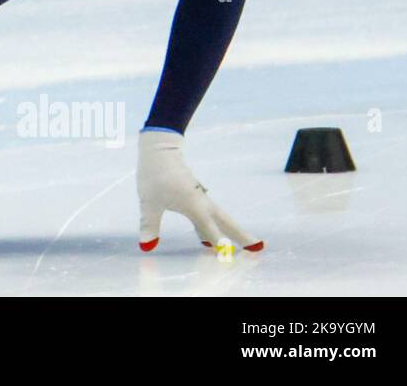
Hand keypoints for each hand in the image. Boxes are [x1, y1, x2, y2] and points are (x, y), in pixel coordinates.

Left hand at [137, 129, 262, 252]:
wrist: (160, 150)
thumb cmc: (154, 176)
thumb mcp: (149, 203)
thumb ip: (150, 225)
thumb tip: (146, 247)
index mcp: (195, 207)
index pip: (211, 231)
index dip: (220, 245)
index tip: (231, 257)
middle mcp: (202, 203)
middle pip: (227, 223)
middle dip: (242, 236)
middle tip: (260, 248)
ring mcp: (200, 198)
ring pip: (219, 218)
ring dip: (231, 231)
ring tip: (243, 245)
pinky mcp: (194, 194)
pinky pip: (208, 214)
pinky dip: (213, 226)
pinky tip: (204, 236)